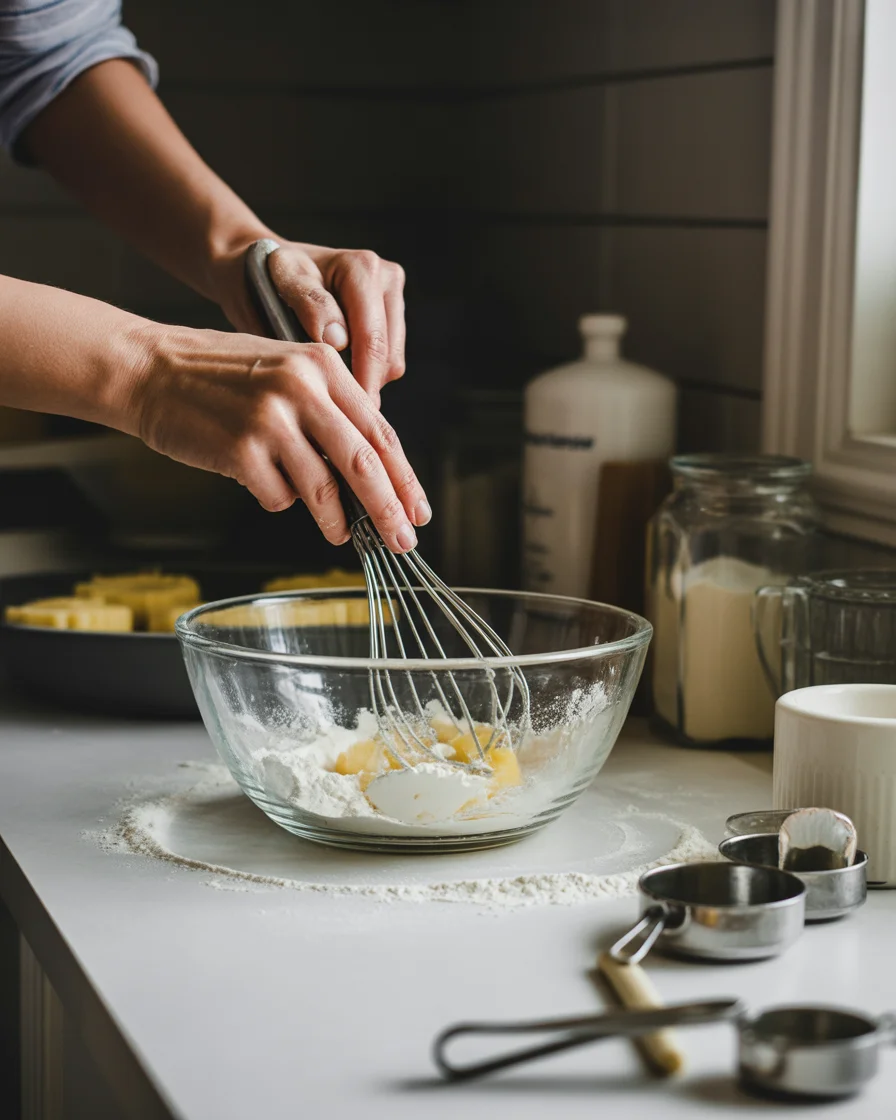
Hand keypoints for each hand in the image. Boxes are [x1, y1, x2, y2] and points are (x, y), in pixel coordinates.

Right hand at [130, 323, 429, 551]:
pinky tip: (264, 486)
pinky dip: (279, 501)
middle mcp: (300, 388)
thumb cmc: (221, 376)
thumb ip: (329, 410)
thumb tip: (372, 473)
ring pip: (323, 489)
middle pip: (364, 464)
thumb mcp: (286, 371)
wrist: (151, 370)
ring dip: (336, 521)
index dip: (404, 477)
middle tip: (403, 541)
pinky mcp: (240, 451)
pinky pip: (279, 497)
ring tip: (339, 534)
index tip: (418, 509)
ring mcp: (270, 420)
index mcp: (321, 366)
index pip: (379, 431)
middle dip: (389, 510)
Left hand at [214, 240, 405, 408]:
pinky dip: (364, 375)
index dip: (359, 384)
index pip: (372, 341)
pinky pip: (388, 363)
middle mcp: (385, 279)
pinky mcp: (391, 317)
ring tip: (326, 390)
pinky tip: (335, 376)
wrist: (259, 269)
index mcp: (362, 269)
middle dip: (361, 387)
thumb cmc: (262, 277)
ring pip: (392, 364)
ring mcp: (391, 299)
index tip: (337, 415)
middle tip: (328, 412)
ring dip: (363, 382)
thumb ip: (310, 304)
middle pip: (388, 356)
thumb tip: (339, 340)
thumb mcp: (278, 285)